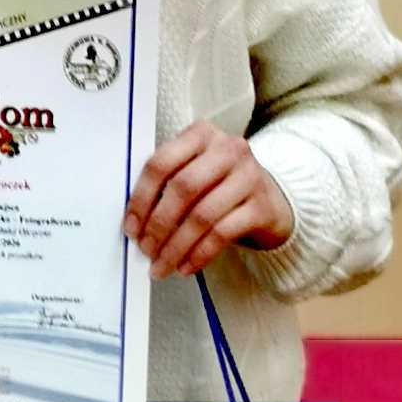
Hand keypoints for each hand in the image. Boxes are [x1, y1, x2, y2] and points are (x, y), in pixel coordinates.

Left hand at [124, 121, 293, 279]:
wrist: (271, 200)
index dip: (141, 198)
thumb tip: (134, 224)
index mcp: (201, 134)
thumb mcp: (194, 172)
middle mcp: (228, 149)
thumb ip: (166, 185)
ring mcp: (249, 176)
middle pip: (183, 188)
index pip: (161, 163)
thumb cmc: (220, 186)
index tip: (130, 227)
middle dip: (158, 225)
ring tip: (162, 265)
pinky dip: (198, 254)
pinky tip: (185, 267)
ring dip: (176, 246)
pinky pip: (222, 233)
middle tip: (146, 249)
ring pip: (202, 215)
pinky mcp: (262, 206)